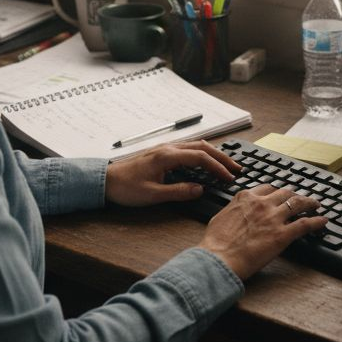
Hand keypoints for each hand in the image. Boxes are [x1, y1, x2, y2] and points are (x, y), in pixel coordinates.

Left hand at [104, 141, 238, 206]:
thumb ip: (178, 191)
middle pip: (203, 147)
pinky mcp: (162, 153)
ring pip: (196, 145)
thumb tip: (200, 189)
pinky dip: (202, 154)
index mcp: (168, 156)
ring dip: (213, 153)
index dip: (218, 168)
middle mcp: (168, 148)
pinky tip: (206, 162)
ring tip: (226, 164)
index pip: (201, 158)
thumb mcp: (153, 195)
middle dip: (222, 157)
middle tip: (237, 169)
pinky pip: (188, 149)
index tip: (230, 178)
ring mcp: (165, 149)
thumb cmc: (125, 188)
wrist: (104, 181)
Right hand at [199, 185, 327, 280]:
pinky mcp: (283, 235)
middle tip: (300, 199)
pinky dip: (317, 221)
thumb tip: (236, 212)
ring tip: (316, 204)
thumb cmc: (215, 243)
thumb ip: (233, 210)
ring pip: (298, 203)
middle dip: (294, 195)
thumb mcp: (221, 217)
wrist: (218, 259)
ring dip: (309, 202)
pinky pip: (305, 224)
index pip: (266, 188)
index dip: (276, 192)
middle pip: (285, 193)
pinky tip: (323, 221)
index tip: (280, 195)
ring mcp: (274, 218)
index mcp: (246, 198)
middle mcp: (262, 204)